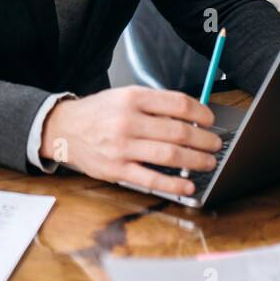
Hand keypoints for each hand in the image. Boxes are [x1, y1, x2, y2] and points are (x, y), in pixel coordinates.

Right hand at [40, 86, 220, 197]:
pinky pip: (151, 178)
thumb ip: (154, 104)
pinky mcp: (117, 169)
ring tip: (208, 162)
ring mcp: (122, 147)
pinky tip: (188, 185)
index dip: (201, 113)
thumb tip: (190, 116)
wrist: (64, 128)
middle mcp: (128, 121)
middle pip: (178, 131)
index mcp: (133, 98)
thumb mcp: (124, 96)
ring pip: (169, 154)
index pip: (178, 104)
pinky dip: (174, 184)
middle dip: (204, 140)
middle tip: (215, 144)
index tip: (210, 120)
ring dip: (196, 160)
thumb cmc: (99, 113)